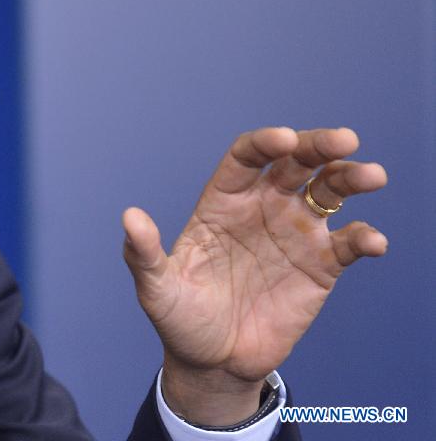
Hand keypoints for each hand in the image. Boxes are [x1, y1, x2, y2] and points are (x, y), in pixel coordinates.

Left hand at [122, 127, 386, 424]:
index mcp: (222, 202)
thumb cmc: (180, 318)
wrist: (213, 363)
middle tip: (344, 139)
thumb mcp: (156, 288)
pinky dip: (364, 238)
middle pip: (294, 162)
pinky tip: (373, 242)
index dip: (263, 143)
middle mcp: (262, 207)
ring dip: (350, 178)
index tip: (282, 140)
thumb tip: (129, 217)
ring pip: (328, 192)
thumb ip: (143, 253)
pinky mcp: (320, 266)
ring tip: (372, 175)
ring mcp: (294, 234)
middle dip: (318, 145)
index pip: (246, 158)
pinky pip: (348, 243)